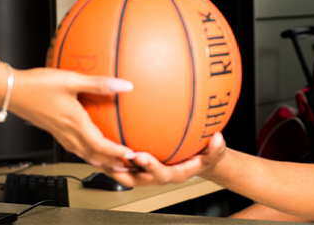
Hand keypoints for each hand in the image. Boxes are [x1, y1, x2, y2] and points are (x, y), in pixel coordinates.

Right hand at [0, 64, 134, 171]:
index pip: (99, 145)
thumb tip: (124, 85)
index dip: (116, 153)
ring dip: (102, 163)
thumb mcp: (70, 80)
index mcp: (74, 123)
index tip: (131, 157)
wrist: (11, 92)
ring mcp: (61, 135)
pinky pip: (76, 149)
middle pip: (94, 156)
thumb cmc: (36, 85)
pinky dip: (89, 155)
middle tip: (130, 169)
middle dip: (113, 165)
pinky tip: (93, 151)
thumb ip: (98, 83)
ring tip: (116, 166)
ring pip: (85, 155)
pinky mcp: (56, 132)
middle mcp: (68, 133)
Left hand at [106, 132, 227, 187]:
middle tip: (110, 157)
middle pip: (134, 178)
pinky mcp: (138, 165)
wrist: (199, 159)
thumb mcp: (214, 153)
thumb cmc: (203, 156)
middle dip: (121, 171)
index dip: (149, 167)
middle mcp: (156, 175)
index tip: (141, 155)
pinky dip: (111, 153)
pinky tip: (101, 136)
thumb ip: (216, 148)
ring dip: (109, 164)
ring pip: (123, 172)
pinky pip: (122, 160)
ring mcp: (145, 172)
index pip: (160, 174)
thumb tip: (218, 138)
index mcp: (173, 174)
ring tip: (95, 153)